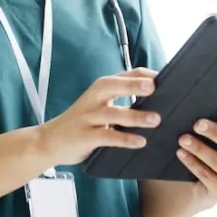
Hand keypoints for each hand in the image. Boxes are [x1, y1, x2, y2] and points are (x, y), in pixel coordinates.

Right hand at [38, 68, 160, 165]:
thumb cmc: (82, 122)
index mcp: (100, 88)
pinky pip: (107, 136)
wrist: (50, 140)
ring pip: (112, 112)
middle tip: (154, 87)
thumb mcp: (99, 105)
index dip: (145, 75)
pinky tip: (139, 141)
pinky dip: (124, 138)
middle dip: (134, 85)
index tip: (166, 78)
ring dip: (135, 116)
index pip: (126, 74)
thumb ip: (120, 99)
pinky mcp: (85, 136)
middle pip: (113, 86)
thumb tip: (154, 97)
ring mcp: (88, 117)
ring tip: (155, 120)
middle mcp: (94, 98)